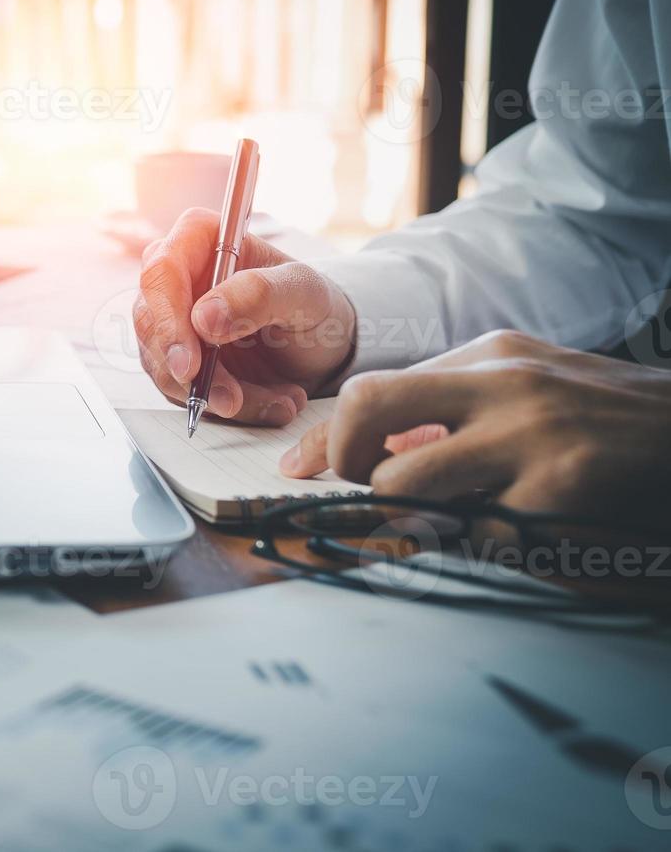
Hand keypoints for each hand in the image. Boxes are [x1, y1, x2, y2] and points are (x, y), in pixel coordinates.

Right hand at [132, 209, 357, 424]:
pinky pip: (181, 391)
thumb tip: (203, 318)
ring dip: (213, 394)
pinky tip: (268, 403)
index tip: (191, 363)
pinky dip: (222, 405)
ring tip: (275, 401)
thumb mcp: (303, 293)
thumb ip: (258, 294)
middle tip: (228, 400)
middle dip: (187, 369)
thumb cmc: (314, 304)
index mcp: (200, 239)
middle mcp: (177, 277)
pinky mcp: (177, 359)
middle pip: (150, 321)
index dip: (167, 318)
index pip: (161, 271)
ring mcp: (172, 321)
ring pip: (162, 364)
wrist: (321, 345)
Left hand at [281, 330, 670, 517]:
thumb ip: (452, 410)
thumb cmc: (605, 419)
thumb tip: (364, 452)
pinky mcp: (561, 488)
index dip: (327, 438)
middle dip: (346, 463)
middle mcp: (502, 384)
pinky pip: (481, 537)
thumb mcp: (526, 389)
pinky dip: (486, 549)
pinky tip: (523, 534)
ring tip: (452, 521)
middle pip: (367, 409)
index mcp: (489, 356)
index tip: (301, 470)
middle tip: (367, 493)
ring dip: (408, 517)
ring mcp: (531, 433)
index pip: (373, 389)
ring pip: (408, 484)